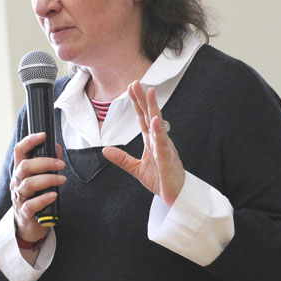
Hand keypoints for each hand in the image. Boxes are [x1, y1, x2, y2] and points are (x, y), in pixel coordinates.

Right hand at [11, 132, 65, 242]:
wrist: (29, 225)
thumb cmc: (36, 198)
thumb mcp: (41, 179)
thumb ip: (48, 164)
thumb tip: (56, 147)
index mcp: (20, 171)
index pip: (20, 151)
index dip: (30, 141)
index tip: (43, 135)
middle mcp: (17, 182)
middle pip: (25, 166)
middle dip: (45, 163)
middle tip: (61, 165)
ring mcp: (19, 197)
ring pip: (28, 184)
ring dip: (48, 179)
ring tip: (62, 180)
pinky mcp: (24, 213)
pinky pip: (31, 204)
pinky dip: (44, 198)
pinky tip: (54, 195)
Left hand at [102, 81, 184, 206]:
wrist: (175, 197)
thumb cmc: (161, 181)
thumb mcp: (136, 169)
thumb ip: (122, 158)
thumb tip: (105, 150)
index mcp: (152, 141)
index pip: (142, 118)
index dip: (137, 103)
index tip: (131, 88)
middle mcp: (159, 141)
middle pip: (150, 116)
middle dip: (143, 99)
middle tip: (136, 83)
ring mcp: (164, 148)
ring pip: (158, 124)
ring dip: (153, 108)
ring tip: (149, 93)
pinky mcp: (167, 159)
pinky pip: (163, 143)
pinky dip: (159, 131)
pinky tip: (155, 120)